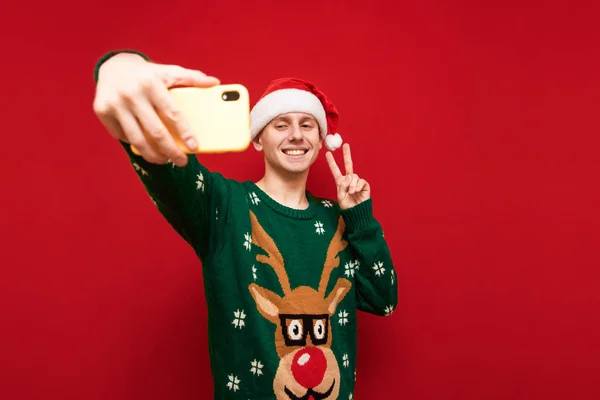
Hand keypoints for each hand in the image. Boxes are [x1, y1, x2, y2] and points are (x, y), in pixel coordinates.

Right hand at [93, 52, 219, 165]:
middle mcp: (132, 93)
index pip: (173, 113)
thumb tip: (215, 83)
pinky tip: (146, 147)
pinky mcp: (102, 111)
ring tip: (165, 160)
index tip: (194, 147)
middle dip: (171, 151)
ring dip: (154, 156)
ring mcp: (115, 103)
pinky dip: (136, 145)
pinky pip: (122, 136)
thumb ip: (191, 78)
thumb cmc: (147, 74)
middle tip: (182, 161)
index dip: (185, 132)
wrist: (113, 66)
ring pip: (138, 140)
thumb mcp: (168, 71)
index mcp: (152, 82)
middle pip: (156, 132)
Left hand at [325, 143, 370, 209]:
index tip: (328, 154)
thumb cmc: (347, 206)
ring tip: (351, 192)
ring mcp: (357, 182)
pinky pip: (361, 181)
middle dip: (347, 154)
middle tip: (346, 145)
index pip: (336, 170)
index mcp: (341, 182)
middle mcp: (349, 180)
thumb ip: (342, 186)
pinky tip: (356, 191)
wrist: (356, 212)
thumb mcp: (340, 196)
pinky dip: (357, 186)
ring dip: (351, 184)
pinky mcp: (364, 185)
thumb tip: (348, 178)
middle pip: (348, 165)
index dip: (332, 162)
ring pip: (353, 176)